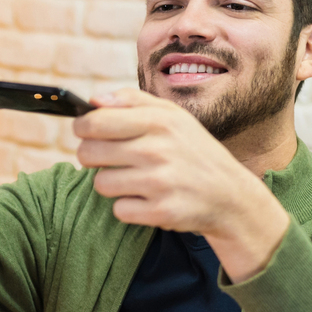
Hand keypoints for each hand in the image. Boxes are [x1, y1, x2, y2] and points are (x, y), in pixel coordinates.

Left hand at [74, 88, 289, 280]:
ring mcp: (159, 183)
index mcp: (159, 121)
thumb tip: (94, 100)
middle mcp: (158, 150)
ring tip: (133, 179)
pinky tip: (146, 199)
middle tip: (108, 158)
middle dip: (92, 156)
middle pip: (88, 153)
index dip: (82, 128)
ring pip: (100, 184)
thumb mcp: (173, 116)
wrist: (229, 195)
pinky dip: (128, 207)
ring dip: (111, 183)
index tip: (87, 132)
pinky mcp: (160, 212)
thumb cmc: (193, 151)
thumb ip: (132, 101)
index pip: (94, 122)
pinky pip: (118, 210)